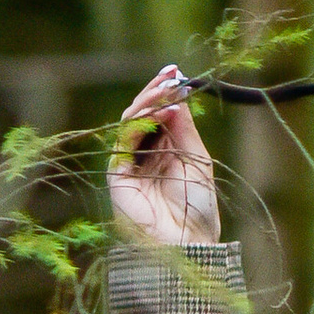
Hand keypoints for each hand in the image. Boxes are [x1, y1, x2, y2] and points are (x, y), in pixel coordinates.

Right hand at [109, 64, 222, 245]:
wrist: (185, 241)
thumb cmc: (196, 206)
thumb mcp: (197, 158)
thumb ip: (184, 126)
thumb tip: (177, 94)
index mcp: (165, 153)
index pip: (160, 115)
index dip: (166, 93)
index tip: (176, 72)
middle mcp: (145, 155)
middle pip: (143, 114)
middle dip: (156, 92)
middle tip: (170, 75)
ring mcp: (130, 163)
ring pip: (131, 121)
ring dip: (149, 102)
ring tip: (169, 90)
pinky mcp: (117, 172)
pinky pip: (125, 138)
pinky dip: (142, 121)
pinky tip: (164, 112)